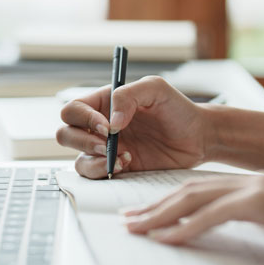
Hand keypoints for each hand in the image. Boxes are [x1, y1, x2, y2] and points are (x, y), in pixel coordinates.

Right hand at [56, 76, 210, 178]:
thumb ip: (129, 96)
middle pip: (66, 134)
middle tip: (108, 145)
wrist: (197, 137)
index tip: (107, 126)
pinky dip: (105, 172)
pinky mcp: (115, 168)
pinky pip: (95, 175)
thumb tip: (111, 121)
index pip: (73, 110)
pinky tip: (128, 164)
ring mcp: (105, 150)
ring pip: (77, 159)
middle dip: (83, 141)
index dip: (83, 119)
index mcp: (102, 103)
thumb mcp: (156, 89)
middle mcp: (98, 127)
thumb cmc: (176, 108)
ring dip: (94, 161)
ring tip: (123, 157)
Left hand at [122, 175, 263, 264]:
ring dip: (161, 217)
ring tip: (137, 231)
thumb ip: (250, 225)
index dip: (167, 203)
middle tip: (128, 222)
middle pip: (187, 192)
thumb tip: (221, 238)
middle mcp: (247, 183)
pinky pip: (212, 216)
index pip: (198, 191)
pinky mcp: (259, 204)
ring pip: (192, 200)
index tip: (145, 216)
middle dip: (154, 208)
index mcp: (250, 186)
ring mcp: (253, 190)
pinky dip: (186, 229)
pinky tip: (167, 239)